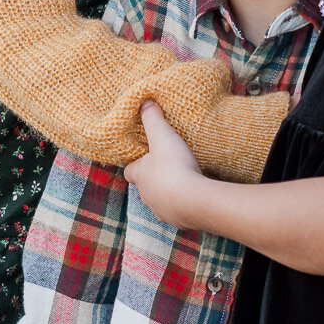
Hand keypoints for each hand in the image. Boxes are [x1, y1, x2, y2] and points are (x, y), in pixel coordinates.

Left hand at [125, 101, 204, 226]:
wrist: (193, 201)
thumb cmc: (173, 167)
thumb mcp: (162, 136)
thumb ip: (152, 118)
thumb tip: (144, 102)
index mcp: (140, 175)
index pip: (129, 170)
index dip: (136, 163)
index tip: (144, 155)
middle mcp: (147, 196)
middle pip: (145, 186)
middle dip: (153, 177)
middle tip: (166, 164)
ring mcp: (162, 210)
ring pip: (160, 199)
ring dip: (168, 191)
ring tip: (182, 179)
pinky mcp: (179, 220)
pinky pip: (178, 211)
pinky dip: (182, 203)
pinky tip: (193, 194)